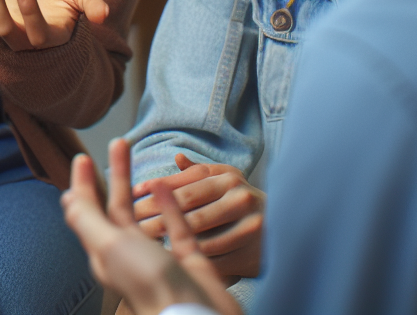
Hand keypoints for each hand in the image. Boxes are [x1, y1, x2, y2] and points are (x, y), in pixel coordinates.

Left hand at [61, 139, 239, 314]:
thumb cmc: (149, 284)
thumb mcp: (110, 247)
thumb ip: (88, 221)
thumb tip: (67, 199)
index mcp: (106, 255)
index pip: (88, 213)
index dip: (83, 185)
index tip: (82, 157)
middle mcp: (130, 256)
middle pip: (116, 208)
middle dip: (115, 174)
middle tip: (118, 142)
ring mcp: (159, 260)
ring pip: (144, 215)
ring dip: (139, 187)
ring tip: (145, 165)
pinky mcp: (187, 262)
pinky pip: (175, 227)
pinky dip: (169, 205)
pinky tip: (165, 186)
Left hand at [133, 153, 264, 277]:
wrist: (285, 232)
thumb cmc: (243, 203)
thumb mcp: (225, 179)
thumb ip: (199, 172)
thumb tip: (177, 156)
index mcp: (225, 176)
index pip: (183, 183)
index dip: (155, 190)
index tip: (131, 196)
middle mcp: (237, 196)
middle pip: (187, 208)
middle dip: (156, 216)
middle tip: (131, 223)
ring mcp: (247, 225)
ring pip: (200, 234)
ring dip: (170, 239)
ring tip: (144, 242)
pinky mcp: (251, 252)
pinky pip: (215, 257)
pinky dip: (193, 259)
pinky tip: (173, 260)